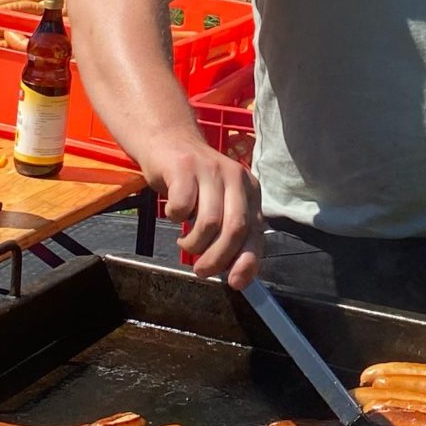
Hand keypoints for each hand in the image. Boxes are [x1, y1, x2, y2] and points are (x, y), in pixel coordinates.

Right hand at [148, 137, 261, 287]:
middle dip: (218, 257)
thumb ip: (233, 235)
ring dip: (194, 243)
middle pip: (235, 228)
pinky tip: (174, 214)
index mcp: (250, 190)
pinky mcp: (184, 168)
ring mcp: (210, 170)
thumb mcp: (221, 205)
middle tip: (201, 270)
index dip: (247, 260)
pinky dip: (175, 218)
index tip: (234, 283)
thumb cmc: (196, 183)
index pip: (256, 231)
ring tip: (185, 242)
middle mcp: (235, 177)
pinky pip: (182, 207)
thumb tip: (238, 276)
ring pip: (209, 222)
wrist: (170, 142)